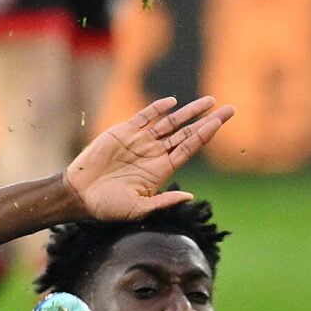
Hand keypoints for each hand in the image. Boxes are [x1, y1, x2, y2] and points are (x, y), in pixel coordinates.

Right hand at [63, 96, 233, 219]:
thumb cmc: (108, 207)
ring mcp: (140, 141)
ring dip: (189, 112)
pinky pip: (144, 117)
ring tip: (210, 101)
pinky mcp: (123, 132)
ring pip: (170, 122)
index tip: (222, 123)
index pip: (190, 148)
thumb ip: (163, 201)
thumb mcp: (139, 209)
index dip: (207, 134)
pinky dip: (158, 109)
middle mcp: (155, 153)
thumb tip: (189, 196)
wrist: (80, 194)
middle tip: (231, 110)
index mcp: (162, 170)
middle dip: (208, 121)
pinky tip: (172, 102)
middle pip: (188, 133)